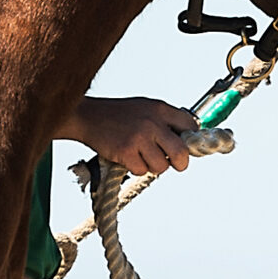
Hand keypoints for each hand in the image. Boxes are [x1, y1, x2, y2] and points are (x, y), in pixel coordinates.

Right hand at [61, 95, 198, 176]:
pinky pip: (142, 171)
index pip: (190, 126)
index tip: (184, 145)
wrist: (87, 116)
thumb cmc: (117, 114)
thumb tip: (186, 139)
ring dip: (153, 166)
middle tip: (173, 163)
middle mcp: (152, 123)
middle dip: (180, 163)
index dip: (190, 139)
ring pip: (162, 166)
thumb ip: (164, 121)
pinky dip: (136, 168)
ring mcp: (139, 138)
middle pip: (182, 153)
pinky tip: (128, 157)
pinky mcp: (126, 152)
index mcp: (160, 109)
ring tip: (141, 155)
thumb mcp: (145, 108)